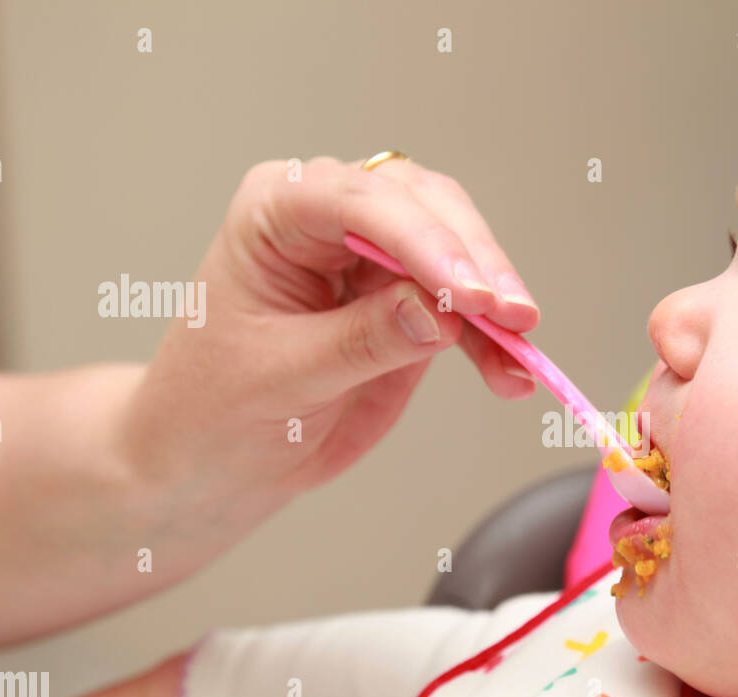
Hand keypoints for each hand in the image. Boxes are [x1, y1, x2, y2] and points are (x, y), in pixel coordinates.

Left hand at [119, 154, 539, 513]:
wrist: (216, 455)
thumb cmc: (217, 404)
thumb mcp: (282, 377)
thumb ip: (360, 341)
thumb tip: (436, 315)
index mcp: (278, 210)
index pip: (359, 201)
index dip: (422, 242)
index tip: (467, 296)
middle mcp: (330, 216)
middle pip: (423, 208)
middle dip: (473, 261)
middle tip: (511, 317)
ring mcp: (375, 255)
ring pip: (458, 248)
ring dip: (494, 300)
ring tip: (521, 354)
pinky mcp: (409, 301)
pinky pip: (465, 312)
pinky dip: (492, 342)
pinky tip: (512, 377)